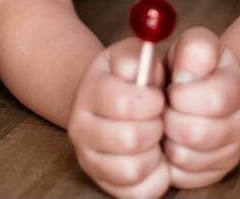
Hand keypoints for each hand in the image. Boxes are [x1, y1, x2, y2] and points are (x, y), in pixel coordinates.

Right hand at [66, 36, 169, 198]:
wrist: (110, 102)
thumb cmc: (130, 78)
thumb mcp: (132, 55)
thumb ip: (137, 55)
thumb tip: (142, 66)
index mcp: (89, 92)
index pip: (122, 102)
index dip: (151, 100)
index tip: (158, 96)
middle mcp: (81, 129)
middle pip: (130, 139)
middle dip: (156, 126)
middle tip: (159, 118)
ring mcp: (90, 160)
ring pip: (133, 169)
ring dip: (155, 153)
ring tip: (156, 138)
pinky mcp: (106, 184)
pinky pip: (140, 193)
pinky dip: (157, 178)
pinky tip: (156, 158)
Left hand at [161, 26, 239, 188]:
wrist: (206, 86)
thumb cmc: (193, 65)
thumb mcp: (195, 45)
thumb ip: (194, 50)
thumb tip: (186, 76)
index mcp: (238, 87)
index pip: (213, 100)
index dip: (181, 95)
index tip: (171, 87)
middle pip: (197, 134)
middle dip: (169, 119)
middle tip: (163, 108)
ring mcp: (230, 152)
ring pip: (186, 158)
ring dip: (166, 140)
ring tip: (166, 122)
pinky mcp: (213, 173)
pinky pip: (182, 177)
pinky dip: (167, 161)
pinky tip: (169, 141)